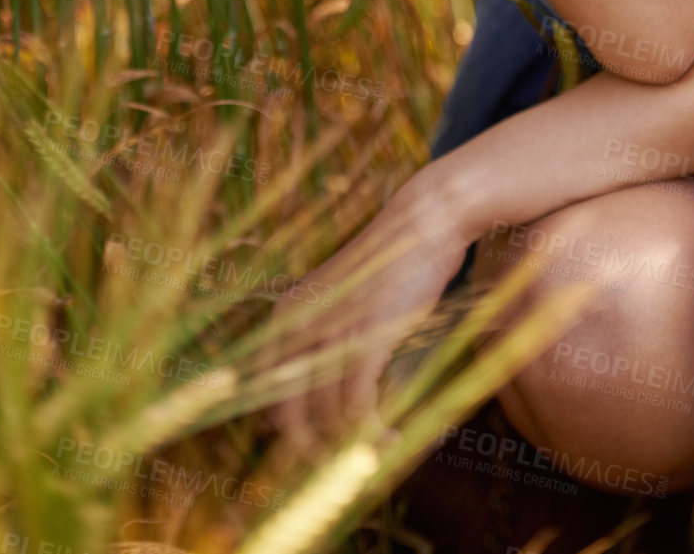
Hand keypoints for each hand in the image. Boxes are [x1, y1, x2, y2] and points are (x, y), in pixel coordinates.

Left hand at [261, 178, 469, 451]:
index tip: (314, 456)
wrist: (425, 223)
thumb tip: (326, 397)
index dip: (290, 434)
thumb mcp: (346, 298)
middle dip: (314, 452)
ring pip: (327, 417)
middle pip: (291, 416)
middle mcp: (298, 325)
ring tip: (377, 453)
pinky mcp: (366, 339)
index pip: (268, 395)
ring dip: (352, 446)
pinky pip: (358, 408)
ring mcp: (331, 332)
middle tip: (341, 470)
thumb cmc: (392, 262)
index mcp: (286, 314)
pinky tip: (390, 440)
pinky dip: (372, 433)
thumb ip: (328, 337)